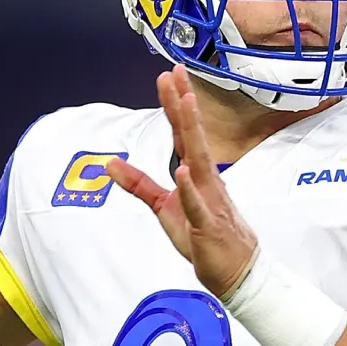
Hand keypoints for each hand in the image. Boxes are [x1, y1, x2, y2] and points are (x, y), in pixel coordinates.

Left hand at [105, 65, 259, 298]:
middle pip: (192, 136)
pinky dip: (189, 188)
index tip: (169, 76)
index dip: (175, 104)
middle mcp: (204, 180)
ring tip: (185, 104)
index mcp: (194, 174)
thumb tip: (111, 163)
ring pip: (199, 160)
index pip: (183, 133)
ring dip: (192, 132)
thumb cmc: (202, 235)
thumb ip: (139, 184)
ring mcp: (209, 200)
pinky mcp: (207, 224)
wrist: (235, 270)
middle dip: (183, 105)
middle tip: (175, 74)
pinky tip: (182, 171)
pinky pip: (197, 204)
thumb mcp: (163, 206)